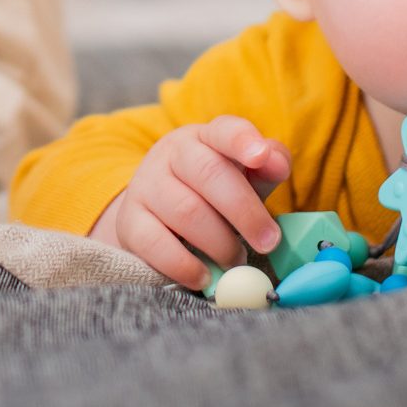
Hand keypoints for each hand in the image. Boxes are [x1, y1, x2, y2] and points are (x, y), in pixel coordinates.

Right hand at [92, 118, 291, 288]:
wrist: (152, 213)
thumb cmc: (210, 194)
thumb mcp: (242, 176)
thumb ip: (266, 168)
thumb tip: (277, 162)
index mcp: (205, 138)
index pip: (224, 130)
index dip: (243, 141)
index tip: (260, 156)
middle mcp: (171, 154)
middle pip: (209, 174)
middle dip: (245, 211)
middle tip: (268, 242)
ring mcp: (146, 185)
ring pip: (187, 211)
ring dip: (220, 244)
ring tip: (235, 260)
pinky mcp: (130, 221)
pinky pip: (156, 243)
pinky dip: (185, 265)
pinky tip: (204, 276)